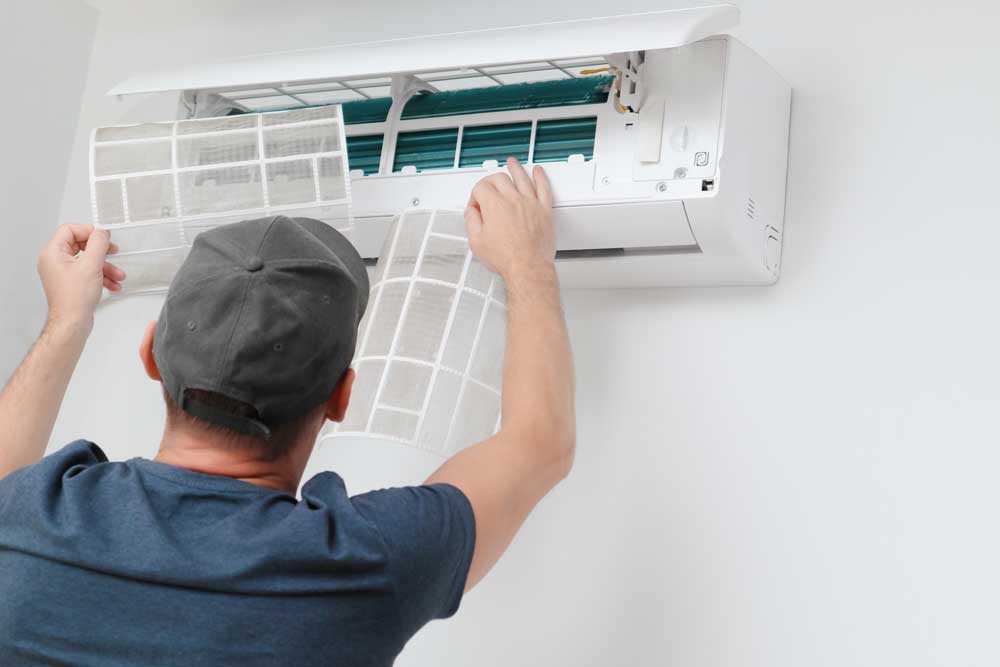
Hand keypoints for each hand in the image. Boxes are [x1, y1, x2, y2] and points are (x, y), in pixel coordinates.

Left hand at [37, 224, 123, 332]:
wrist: (72, 323)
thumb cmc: (74, 299)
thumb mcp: (91, 265)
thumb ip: (98, 244)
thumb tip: (101, 232)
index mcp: (53, 253)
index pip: (70, 230)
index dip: (89, 231)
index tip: (103, 236)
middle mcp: (54, 261)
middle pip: (80, 245)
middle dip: (101, 251)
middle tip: (112, 251)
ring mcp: (62, 272)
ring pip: (87, 260)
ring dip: (105, 266)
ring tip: (118, 275)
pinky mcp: (71, 282)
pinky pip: (87, 272)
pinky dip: (101, 276)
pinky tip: (112, 284)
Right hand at [465, 158, 554, 281]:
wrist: (528, 268)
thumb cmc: (506, 259)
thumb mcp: (476, 242)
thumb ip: (471, 221)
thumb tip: (472, 211)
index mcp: (495, 206)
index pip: (481, 188)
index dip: (475, 196)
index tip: (476, 207)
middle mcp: (513, 200)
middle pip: (500, 178)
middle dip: (491, 180)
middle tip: (489, 187)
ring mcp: (530, 203)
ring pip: (522, 177)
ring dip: (514, 168)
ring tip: (512, 163)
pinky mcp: (544, 210)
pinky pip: (544, 188)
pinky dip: (541, 177)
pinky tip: (538, 171)